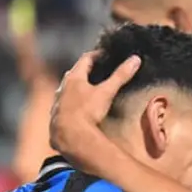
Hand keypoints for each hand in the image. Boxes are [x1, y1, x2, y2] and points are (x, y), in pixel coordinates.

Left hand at [48, 50, 140, 173]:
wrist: (69, 136)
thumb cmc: (87, 111)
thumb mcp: (106, 92)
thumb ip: (120, 76)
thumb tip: (135, 59)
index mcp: (74, 78)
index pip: (85, 59)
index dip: (96, 55)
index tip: (104, 54)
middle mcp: (63, 87)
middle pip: (73, 73)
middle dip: (84, 71)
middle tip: (95, 70)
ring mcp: (57, 102)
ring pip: (66, 89)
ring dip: (75, 87)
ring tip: (85, 88)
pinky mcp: (55, 116)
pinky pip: (63, 104)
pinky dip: (70, 102)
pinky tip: (75, 108)